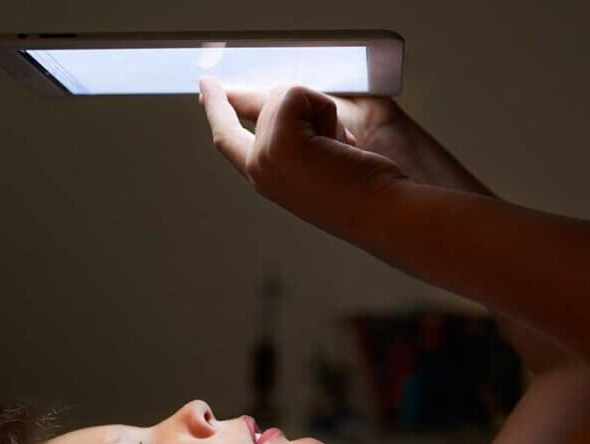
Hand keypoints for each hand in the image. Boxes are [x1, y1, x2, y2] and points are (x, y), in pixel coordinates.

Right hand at [198, 76, 406, 235]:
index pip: (230, 138)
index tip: (206, 86)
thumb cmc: (368, 191)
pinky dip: (325, 111)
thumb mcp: (324, 158)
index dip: (217, 109)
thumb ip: (301, 132)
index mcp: (268, 180)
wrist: (382, 211)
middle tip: (323, 142)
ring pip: (286, 95)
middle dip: (304, 107)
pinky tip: (340, 146)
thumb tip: (284, 97)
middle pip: (267, 103)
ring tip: (342, 152)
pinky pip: (296, 93)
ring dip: (323, 114)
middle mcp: (258, 169)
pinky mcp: (277, 139)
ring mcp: (263, 155)